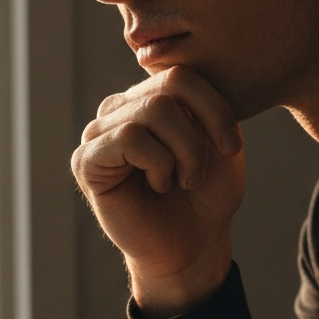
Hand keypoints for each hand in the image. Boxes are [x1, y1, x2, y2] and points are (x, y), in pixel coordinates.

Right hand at [71, 66, 245, 317]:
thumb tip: (179, 76)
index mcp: (149, 98)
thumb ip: (204, 104)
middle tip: (200, 172)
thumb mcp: (220, 141)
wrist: (192, 246)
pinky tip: (158, 184)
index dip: (214, 106)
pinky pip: (128, 138)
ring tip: (182, 180)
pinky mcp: (87, 161)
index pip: (181, 72)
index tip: (231, 147)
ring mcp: (99, 133)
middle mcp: (120, 109)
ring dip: (182, 152)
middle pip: (168, 87)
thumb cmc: (206, 196)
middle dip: (198, 133)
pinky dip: (157, 163)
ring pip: (151, 110)